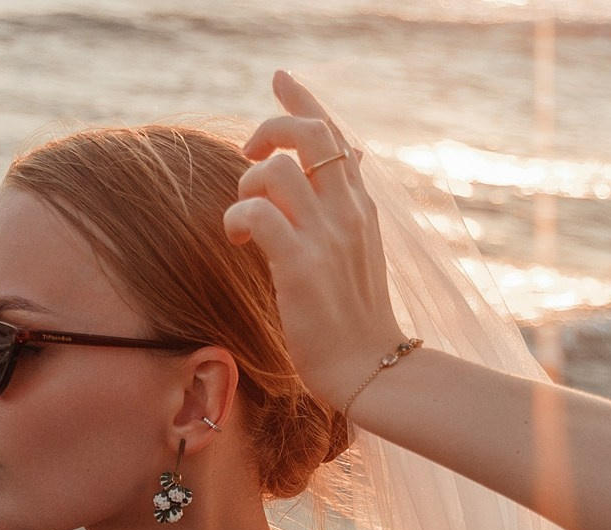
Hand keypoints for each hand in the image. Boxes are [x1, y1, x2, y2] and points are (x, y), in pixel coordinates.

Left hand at [224, 69, 408, 413]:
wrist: (372, 369)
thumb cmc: (358, 316)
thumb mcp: (362, 248)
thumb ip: (351, 203)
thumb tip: (357, 155)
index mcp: (361, 205)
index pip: (335, 135)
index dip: (304, 101)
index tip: (280, 79)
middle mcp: (349, 212)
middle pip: (310, 135)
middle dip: (269, 131)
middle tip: (247, 156)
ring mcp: (327, 237)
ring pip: (277, 171)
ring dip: (247, 186)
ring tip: (245, 218)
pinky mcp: (301, 266)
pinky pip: (257, 214)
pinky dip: (238, 218)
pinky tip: (240, 241)